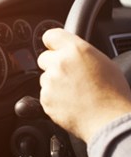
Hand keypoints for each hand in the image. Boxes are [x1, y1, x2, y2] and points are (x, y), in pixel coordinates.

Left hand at [37, 28, 130, 142]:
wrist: (110, 120)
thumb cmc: (113, 93)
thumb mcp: (103, 62)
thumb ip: (81, 52)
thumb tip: (70, 51)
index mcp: (75, 50)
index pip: (50, 35)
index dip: (52, 43)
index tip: (53, 47)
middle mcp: (59, 63)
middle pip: (43, 58)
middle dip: (52, 64)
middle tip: (69, 75)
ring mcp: (50, 82)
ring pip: (44, 78)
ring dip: (53, 83)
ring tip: (74, 92)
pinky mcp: (45, 98)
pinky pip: (45, 94)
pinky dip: (53, 98)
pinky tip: (70, 102)